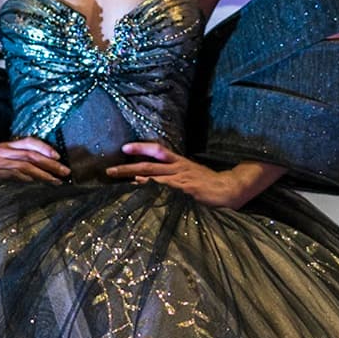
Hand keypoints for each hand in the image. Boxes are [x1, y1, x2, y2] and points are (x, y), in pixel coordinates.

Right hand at [0, 137, 69, 184]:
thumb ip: (6, 163)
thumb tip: (24, 173)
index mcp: (2, 146)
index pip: (28, 142)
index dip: (44, 147)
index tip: (57, 155)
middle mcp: (3, 151)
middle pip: (33, 155)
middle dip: (52, 163)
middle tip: (66, 171)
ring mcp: (0, 162)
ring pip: (28, 165)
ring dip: (45, 173)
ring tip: (58, 181)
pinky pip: (17, 176)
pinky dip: (30, 179)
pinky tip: (40, 185)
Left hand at [105, 143, 272, 207]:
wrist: (228, 189)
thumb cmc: (208, 184)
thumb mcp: (190, 175)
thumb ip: (171, 177)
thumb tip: (148, 180)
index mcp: (179, 162)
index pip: (157, 151)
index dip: (141, 148)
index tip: (124, 148)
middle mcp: (178, 167)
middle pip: (148, 163)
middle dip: (127, 166)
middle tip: (109, 170)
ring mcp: (181, 178)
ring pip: (153, 173)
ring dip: (133, 175)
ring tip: (117, 177)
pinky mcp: (185, 188)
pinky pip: (164, 186)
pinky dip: (151, 184)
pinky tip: (140, 185)